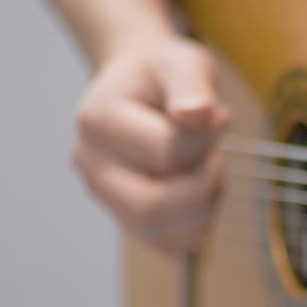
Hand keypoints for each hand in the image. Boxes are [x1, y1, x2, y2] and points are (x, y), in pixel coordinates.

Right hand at [73, 35, 229, 254]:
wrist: (143, 85)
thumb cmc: (163, 73)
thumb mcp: (182, 60)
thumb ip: (191, 83)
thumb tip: (195, 116)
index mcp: (97, 120)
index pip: (165, 151)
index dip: (205, 138)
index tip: (212, 115)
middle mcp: (91, 165)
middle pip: (152, 208)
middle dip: (204, 185)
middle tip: (215, 154)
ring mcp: (106, 198)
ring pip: (164, 236)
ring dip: (206, 206)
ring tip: (207, 169)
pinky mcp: (128, 219)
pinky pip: (172, 245)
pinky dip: (201, 223)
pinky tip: (202, 189)